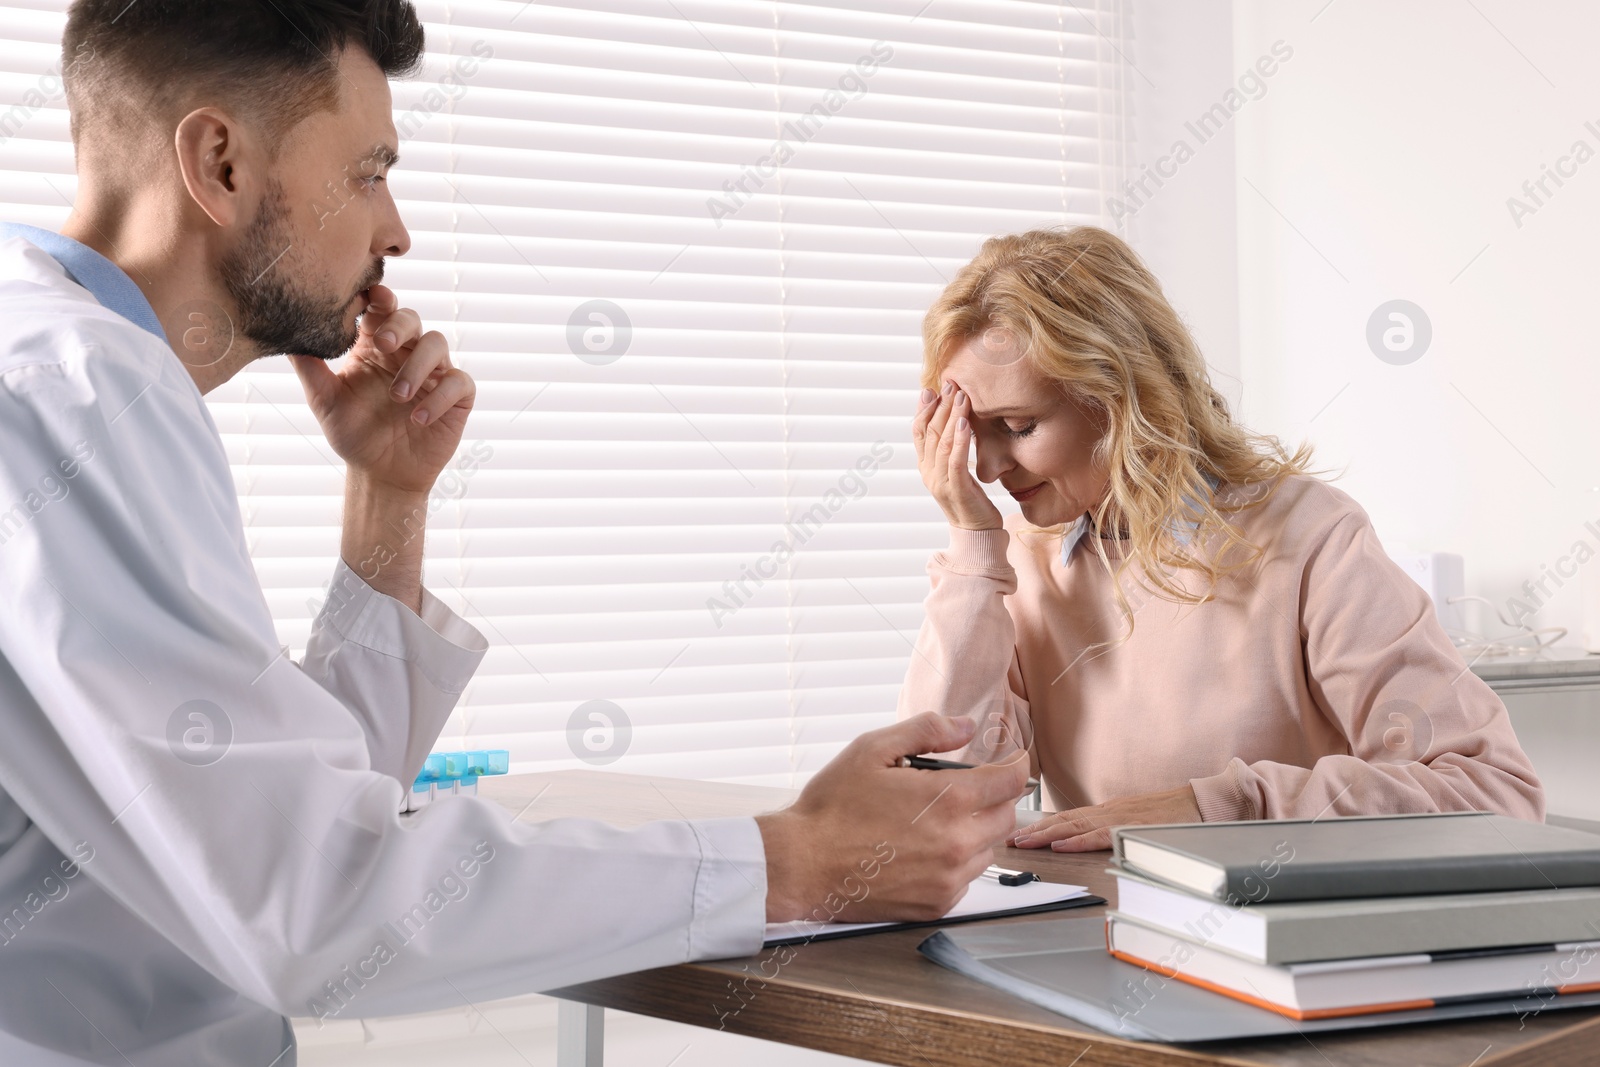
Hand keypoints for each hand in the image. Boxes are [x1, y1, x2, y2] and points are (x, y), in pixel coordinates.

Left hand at [289, 285, 475, 495]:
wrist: (380, 474)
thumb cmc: (353, 434)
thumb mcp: (324, 400)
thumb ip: (309, 367)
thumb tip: (284, 335)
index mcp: (374, 346)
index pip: (380, 310)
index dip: (379, 298)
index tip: (371, 298)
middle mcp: (406, 353)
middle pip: (411, 318)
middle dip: (398, 325)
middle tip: (382, 344)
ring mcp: (433, 373)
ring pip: (437, 344)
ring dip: (417, 366)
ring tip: (398, 396)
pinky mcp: (455, 397)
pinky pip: (458, 382)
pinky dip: (440, 397)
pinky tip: (419, 419)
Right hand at [756, 713, 1029, 923]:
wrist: (802, 864)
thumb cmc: (832, 806)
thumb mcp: (872, 749)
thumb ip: (926, 731)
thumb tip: (966, 726)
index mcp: (948, 799)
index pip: (1011, 781)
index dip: (1014, 765)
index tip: (1010, 761)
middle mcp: (957, 841)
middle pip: (1006, 817)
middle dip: (993, 799)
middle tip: (962, 790)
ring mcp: (949, 878)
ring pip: (988, 850)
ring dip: (974, 832)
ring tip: (934, 822)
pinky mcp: (937, 904)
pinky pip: (966, 879)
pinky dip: (955, 863)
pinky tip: (922, 851)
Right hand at [912, 380, 1002, 530]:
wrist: (976, 533)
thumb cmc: (971, 499)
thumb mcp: (957, 471)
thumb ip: (950, 451)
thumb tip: (953, 422)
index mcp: (925, 467)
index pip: (919, 432)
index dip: (923, 409)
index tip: (931, 389)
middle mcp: (928, 473)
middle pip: (930, 432)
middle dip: (939, 405)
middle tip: (950, 384)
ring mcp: (940, 482)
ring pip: (941, 443)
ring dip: (951, 416)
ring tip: (961, 396)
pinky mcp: (957, 489)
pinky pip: (955, 460)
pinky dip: (959, 439)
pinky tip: (965, 422)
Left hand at [1008, 785, 1201, 851]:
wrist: (1202, 803)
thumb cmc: (1174, 814)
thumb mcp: (1136, 820)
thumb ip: (1114, 829)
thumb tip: (1092, 841)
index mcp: (1108, 810)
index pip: (1067, 818)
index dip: (1041, 826)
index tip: (1019, 834)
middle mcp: (1109, 811)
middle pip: (1064, 820)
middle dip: (1035, 831)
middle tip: (1009, 840)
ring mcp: (1120, 818)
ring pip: (1075, 826)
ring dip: (1047, 835)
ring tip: (1024, 843)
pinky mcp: (1134, 828)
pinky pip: (1101, 835)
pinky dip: (1079, 841)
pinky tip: (1062, 846)